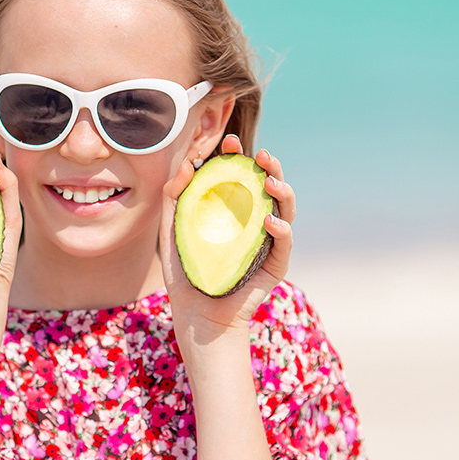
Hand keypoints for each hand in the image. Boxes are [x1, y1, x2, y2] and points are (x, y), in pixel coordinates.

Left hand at [159, 133, 295, 342]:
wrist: (197, 316)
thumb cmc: (186, 272)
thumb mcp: (172, 231)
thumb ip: (175, 197)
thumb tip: (187, 163)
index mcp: (234, 210)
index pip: (242, 177)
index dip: (239, 157)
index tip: (229, 142)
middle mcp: (256, 222)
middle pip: (269, 186)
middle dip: (269, 166)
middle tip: (258, 154)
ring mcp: (269, 242)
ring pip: (286, 209)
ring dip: (282, 191)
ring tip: (270, 182)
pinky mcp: (276, 265)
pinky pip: (285, 244)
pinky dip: (282, 229)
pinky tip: (271, 219)